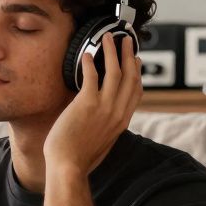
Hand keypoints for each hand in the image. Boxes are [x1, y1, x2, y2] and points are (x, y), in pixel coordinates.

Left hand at [43, 32, 142, 175]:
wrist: (68, 166)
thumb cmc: (79, 158)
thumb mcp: (102, 141)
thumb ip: (106, 127)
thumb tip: (102, 120)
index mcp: (122, 121)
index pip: (136, 91)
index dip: (137, 73)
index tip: (136, 60)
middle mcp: (117, 112)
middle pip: (129, 76)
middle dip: (128, 55)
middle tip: (125, 40)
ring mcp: (104, 107)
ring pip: (114, 71)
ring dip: (112, 51)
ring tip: (108, 38)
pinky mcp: (87, 104)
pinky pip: (92, 76)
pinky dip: (90, 63)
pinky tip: (86, 54)